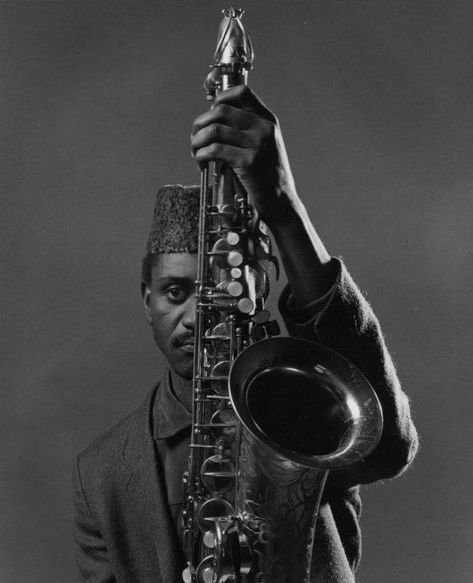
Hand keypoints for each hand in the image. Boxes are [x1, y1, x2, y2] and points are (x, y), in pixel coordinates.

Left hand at [191, 85, 297, 225]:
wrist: (281, 201)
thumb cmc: (267, 176)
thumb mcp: (265, 145)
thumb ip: (248, 130)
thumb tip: (215, 121)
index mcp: (268, 120)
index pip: (242, 92)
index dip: (220, 97)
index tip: (210, 113)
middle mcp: (263, 128)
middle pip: (221, 110)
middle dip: (201, 123)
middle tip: (196, 139)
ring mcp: (256, 144)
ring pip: (214, 130)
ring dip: (198, 141)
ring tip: (196, 152)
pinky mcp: (247, 162)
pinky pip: (214, 150)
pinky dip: (202, 155)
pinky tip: (202, 163)